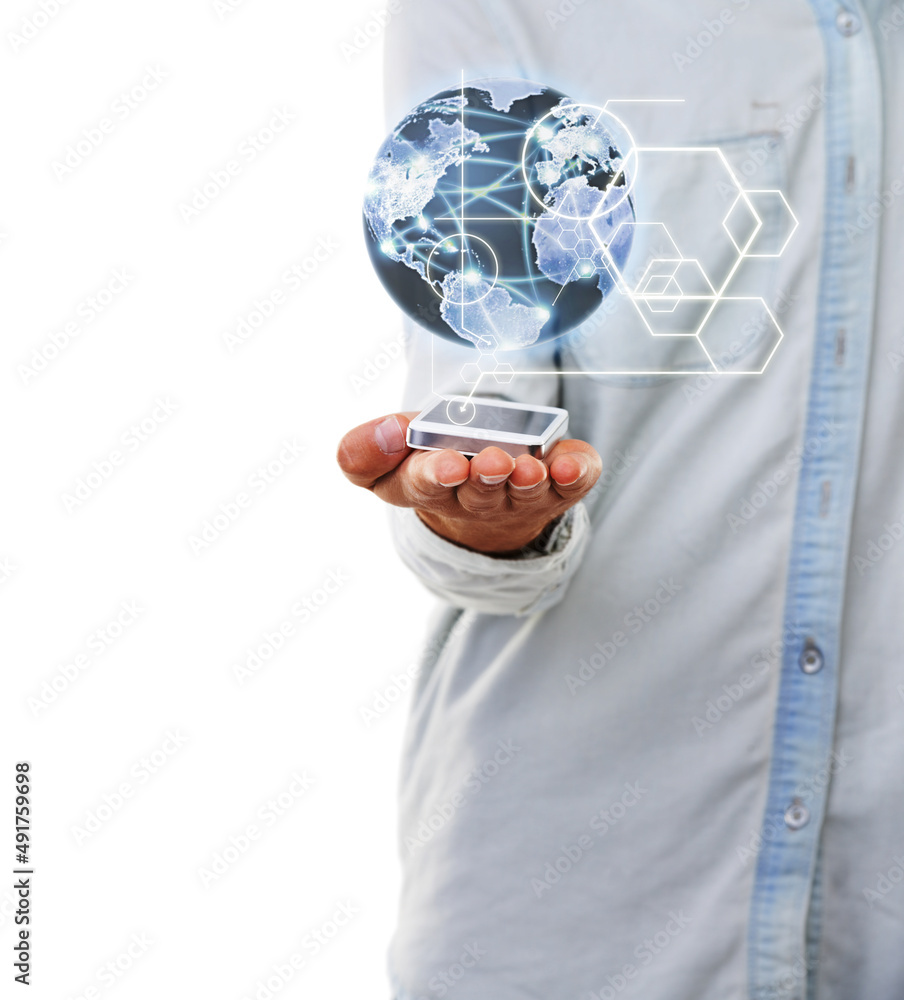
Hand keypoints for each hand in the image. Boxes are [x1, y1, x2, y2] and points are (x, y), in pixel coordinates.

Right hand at [336, 412, 600, 553]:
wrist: (480, 493)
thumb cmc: (430, 462)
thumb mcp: (385, 459)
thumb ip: (364, 451)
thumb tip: (390, 430)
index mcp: (422, 489)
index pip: (419, 487)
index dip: (432, 475)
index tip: (446, 463)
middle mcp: (472, 500)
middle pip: (479, 494)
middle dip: (486, 478)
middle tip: (492, 462)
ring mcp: (517, 498)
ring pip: (524, 495)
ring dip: (527, 481)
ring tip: (529, 467)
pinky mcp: (557, 489)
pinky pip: (571, 486)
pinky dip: (575, 475)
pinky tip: (571, 465)